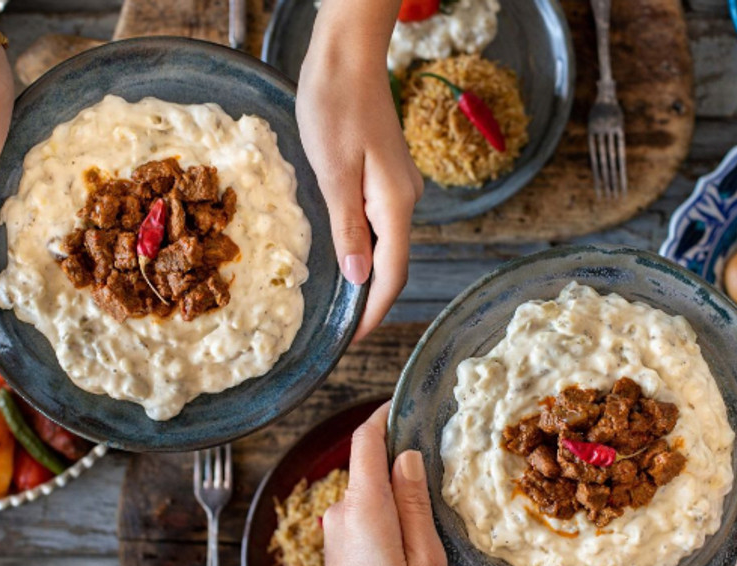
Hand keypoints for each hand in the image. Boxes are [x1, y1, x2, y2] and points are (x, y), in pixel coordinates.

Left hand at [297, 0, 423, 340]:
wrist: (347, 54)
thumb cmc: (336, 104)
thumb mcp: (333, 171)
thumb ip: (347, 227)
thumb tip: (359, 278)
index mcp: (394, 203)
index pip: (391, 273)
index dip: (373, 311)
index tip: (351, 340)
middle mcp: (404, 199)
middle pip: (394, 264)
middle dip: (371, 301)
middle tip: (338, 330)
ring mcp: (397, 187)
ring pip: (386, 244)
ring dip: (366, 275)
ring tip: (337, 302)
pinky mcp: (384, 175)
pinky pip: (379, 224)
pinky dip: (363, 248)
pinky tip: (342, 255)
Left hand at [320, 403, 447, 565]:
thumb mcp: (426, 558)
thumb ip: (415, 502)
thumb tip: (406, 456)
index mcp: (364, 508)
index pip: (365, 441)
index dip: (383, 415)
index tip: (405, 402)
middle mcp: (341, 513)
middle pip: (369, 467)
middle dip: (400, 460)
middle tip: (440, 462)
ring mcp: (335, 533)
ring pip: (369, 495)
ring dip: (395, 494)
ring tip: (433, 510)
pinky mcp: (336, 551)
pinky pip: (363, 517)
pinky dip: (386, 515)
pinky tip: (411, 538)